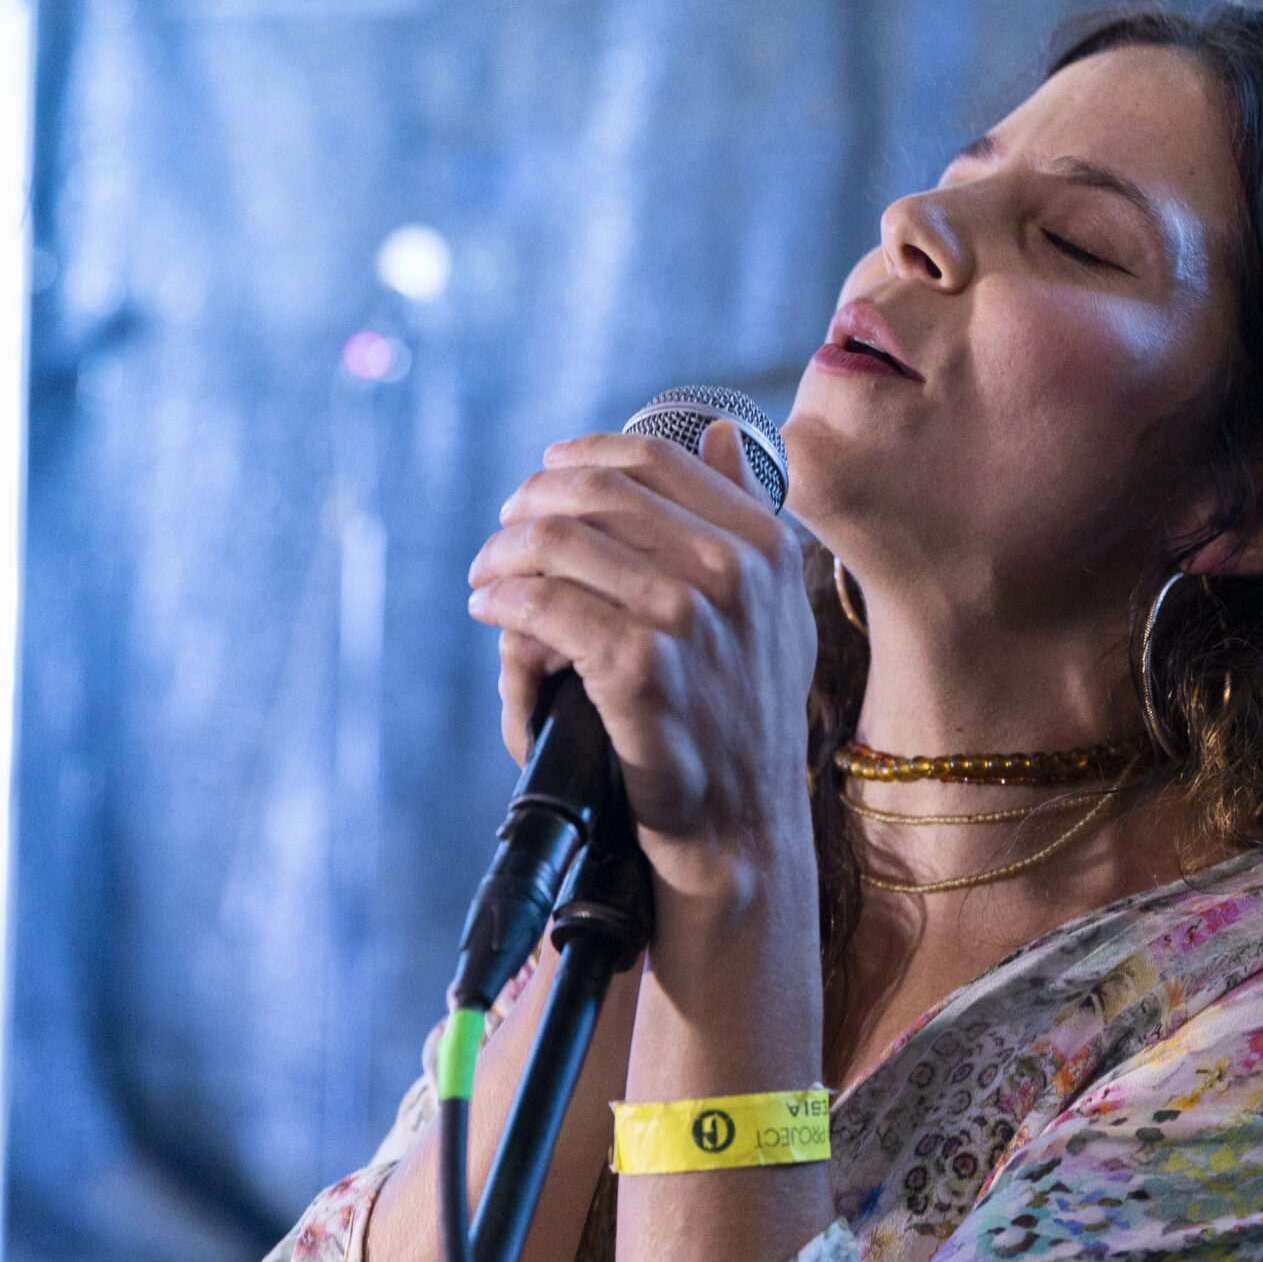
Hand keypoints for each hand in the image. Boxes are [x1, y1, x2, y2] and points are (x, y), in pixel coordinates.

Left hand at [468, 422, 816, 906]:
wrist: (742, 826)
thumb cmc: (746, 720)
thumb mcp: (776, 612)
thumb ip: (752, 518)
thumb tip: (718, 435)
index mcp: (764, 545)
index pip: (653, 461)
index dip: (581, 458)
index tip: (544, 477)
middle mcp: (732, 572)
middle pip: (597, 493)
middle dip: (530, 504)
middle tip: (501, 532)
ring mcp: (688, 619)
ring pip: (560, 544)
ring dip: (504, 553)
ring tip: (486, 577)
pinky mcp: (640, 669)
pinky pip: (545, 607)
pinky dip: (504, 602)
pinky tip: (492, 611)